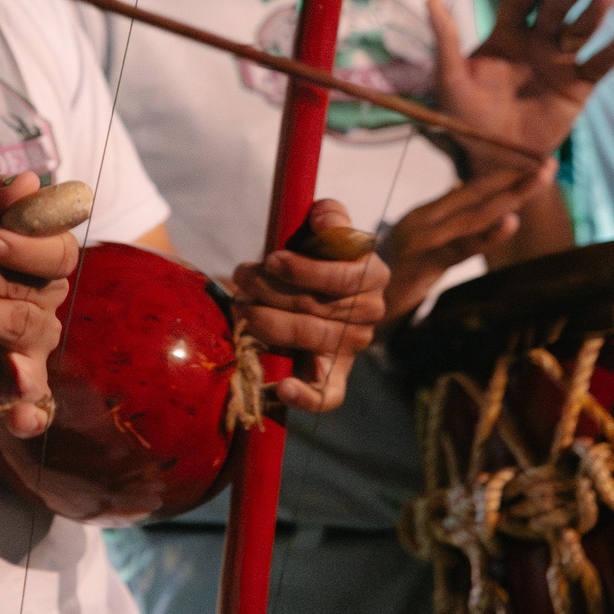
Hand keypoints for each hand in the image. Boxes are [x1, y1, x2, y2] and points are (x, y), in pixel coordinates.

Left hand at [0, 171, 75, 437]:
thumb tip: (30, 184)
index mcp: (34, 262)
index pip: (59, 251)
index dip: (30, 244)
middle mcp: (39, 305)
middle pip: (32, 293)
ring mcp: (28, 352)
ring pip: (23, 332)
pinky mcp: (8, 393)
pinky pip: (35, 404)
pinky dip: (30, 410)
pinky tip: (19, 416)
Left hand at [230, 200, 389, 412]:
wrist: (311, 291)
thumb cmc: (313, 256)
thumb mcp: (322, 231)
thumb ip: (329, 219)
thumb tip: (326, 217)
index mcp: (372, 276)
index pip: (346, 277)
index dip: (305, 270)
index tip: (271, 259)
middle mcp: (368, 314)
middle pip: (319, 308)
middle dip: (272, 293)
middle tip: (241, 281)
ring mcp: (351, 347)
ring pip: (313, 339)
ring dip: (270, 324)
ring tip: (241, 308)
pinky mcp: (334, 376)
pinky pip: (328, 395)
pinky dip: (305, 396)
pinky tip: (281, 388)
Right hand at [382, 163, 557, 316]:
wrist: (353, 302)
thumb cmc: (388, 272)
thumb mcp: (416, 240)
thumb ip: (442, 216)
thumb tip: (464, 188)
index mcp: (427, 214)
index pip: (473, 190)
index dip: (506, 176)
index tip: (538, 163)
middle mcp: (425, 221)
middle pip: (479, 198)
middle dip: (517, 181)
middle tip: (550, 165)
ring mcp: (424, 240)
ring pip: (476, 216)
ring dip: (511, 197)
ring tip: (539, 180)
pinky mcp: (425, 264)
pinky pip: (462, 248)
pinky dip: (488, 235)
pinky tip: (511, 222)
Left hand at [431, 0, 613, 173]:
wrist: (491, 156)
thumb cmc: (465, 115)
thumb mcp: (450, 79)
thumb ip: (445, 41)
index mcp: (505, 34)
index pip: (519, 0)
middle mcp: (536, 41)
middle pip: (556, 8)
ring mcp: (559, 62)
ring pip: (581, 30)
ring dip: (595, 10)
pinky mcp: (578, 86)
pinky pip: (597, 66)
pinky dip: (612, 53)